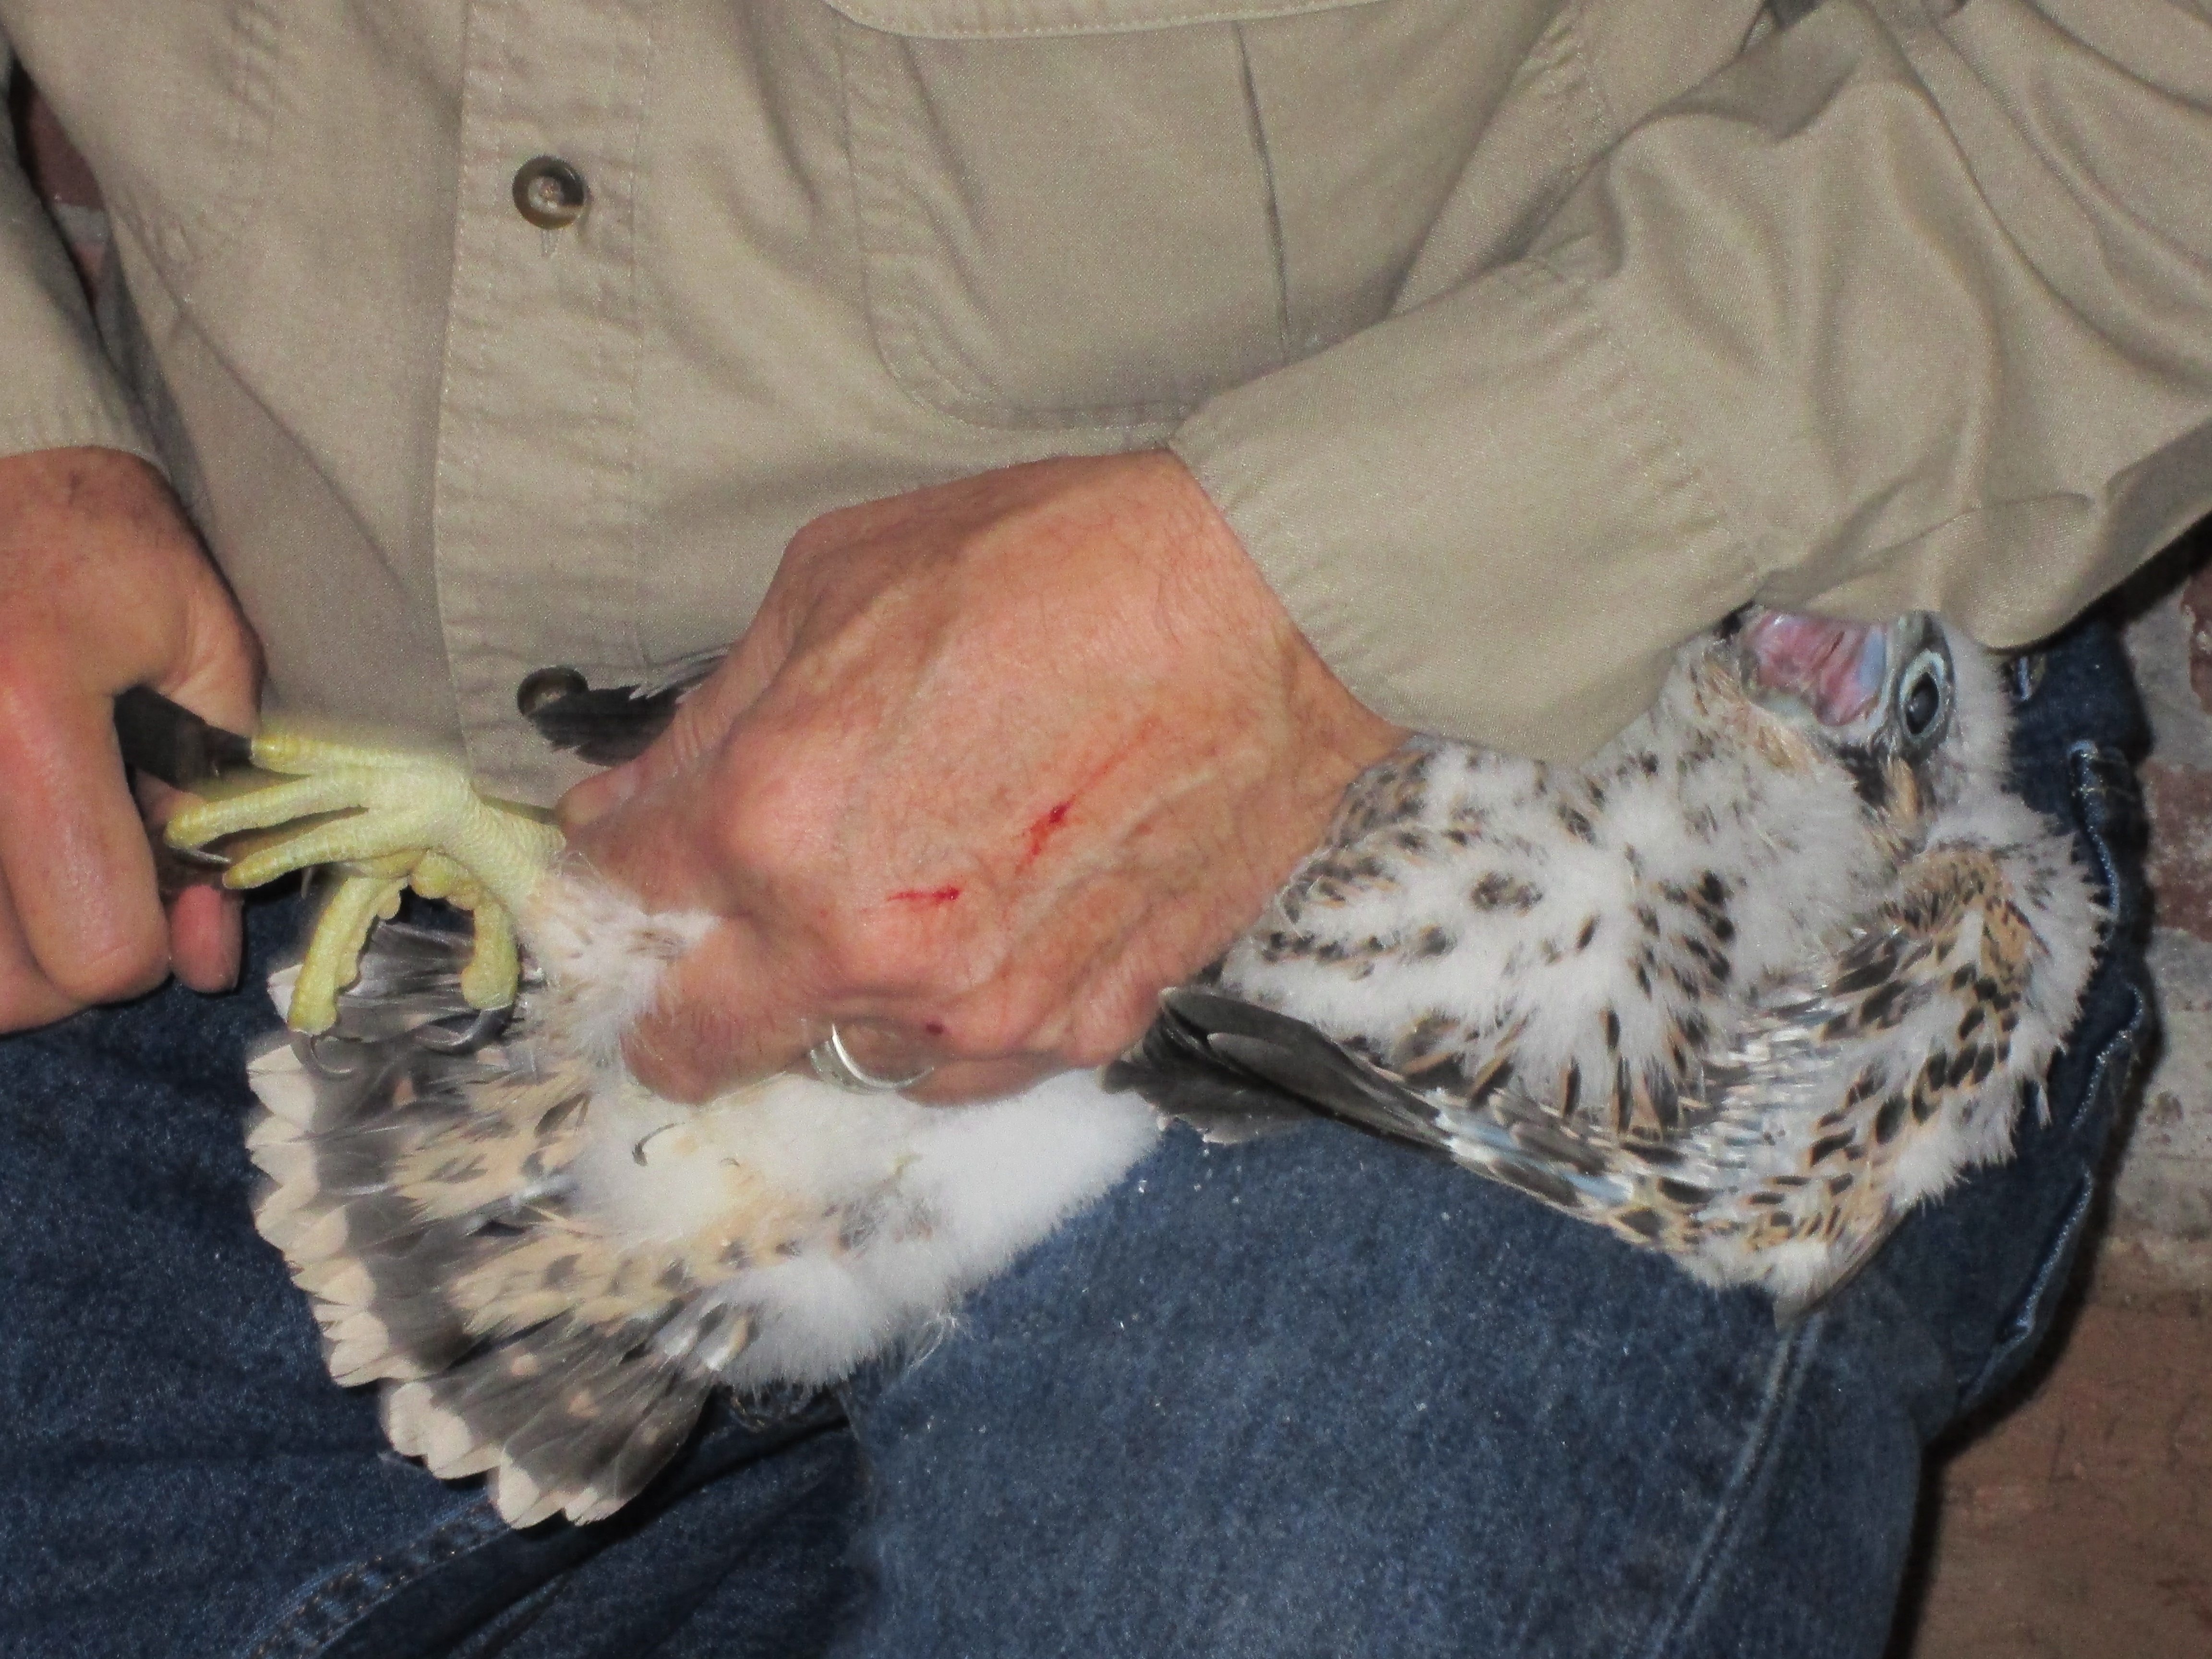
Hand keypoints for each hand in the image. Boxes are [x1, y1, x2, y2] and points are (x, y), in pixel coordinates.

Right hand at [0, 447, 261, 1029]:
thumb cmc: (90, 534)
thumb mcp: (198, 646)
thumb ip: (218, 804)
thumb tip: (202, 948)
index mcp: (23, 715)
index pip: (98, 948)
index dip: (156, 941)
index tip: (175, 892)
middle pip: (11, 987)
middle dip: (78, 962)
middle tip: (106, 886)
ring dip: (18, 948)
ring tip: (54, 860)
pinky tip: (14, 852)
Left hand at [559, 451, 1405, 1103]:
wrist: (1266, 607)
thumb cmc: (1053, 567)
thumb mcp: (834, 585)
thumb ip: (709, 719)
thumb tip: (623, 809)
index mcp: (771, 821)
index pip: (620, 893)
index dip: (606, 874)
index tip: (627, 865)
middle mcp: (858, 947)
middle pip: (698, 1042)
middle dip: (676, 1001)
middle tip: (708, 949)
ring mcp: (978, 1008)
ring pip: (844, 1062)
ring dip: (837, 1007)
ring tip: (893, 913)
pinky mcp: (1084, 1026)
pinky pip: (973, 1066)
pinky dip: (955, 1020)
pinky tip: (989, 933)